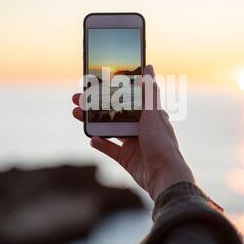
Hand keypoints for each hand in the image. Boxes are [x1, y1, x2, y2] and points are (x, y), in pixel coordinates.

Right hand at [72, 65, 194, 199]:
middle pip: (114, 113)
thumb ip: (148, 92)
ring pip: (109, 129)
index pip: (126, 98)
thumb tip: (148, 66)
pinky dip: (99, 143)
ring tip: (78, 114)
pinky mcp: (126, 159)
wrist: (164, 177)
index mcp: (148, 115)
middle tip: (78, 99)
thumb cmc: (163, 143)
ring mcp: (132, 143)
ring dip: (94, 122)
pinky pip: (109, 149)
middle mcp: (140, 127)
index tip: (96, 83)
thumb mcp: (153, 114)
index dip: (111, 90)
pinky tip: (91, 137)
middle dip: (96, 105)